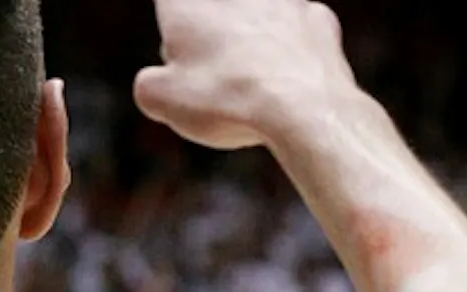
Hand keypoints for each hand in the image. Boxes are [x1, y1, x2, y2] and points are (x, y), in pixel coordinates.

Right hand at [135, 0, 358, 150]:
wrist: (300, 106)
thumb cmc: (224, 98)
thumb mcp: (160, 101)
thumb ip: (149, 85)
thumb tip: (155, 82)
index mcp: (188, 4)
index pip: (170, 4)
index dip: (172, 26)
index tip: (175, 51)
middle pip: (212, 12)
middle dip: (207, 37)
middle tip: (205, 78)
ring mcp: (282, 1)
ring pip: (255, 19)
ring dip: (247, 43)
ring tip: (245, 85)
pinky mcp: (317, 18)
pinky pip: (295, 32)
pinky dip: (287, 53)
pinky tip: (282, 83)